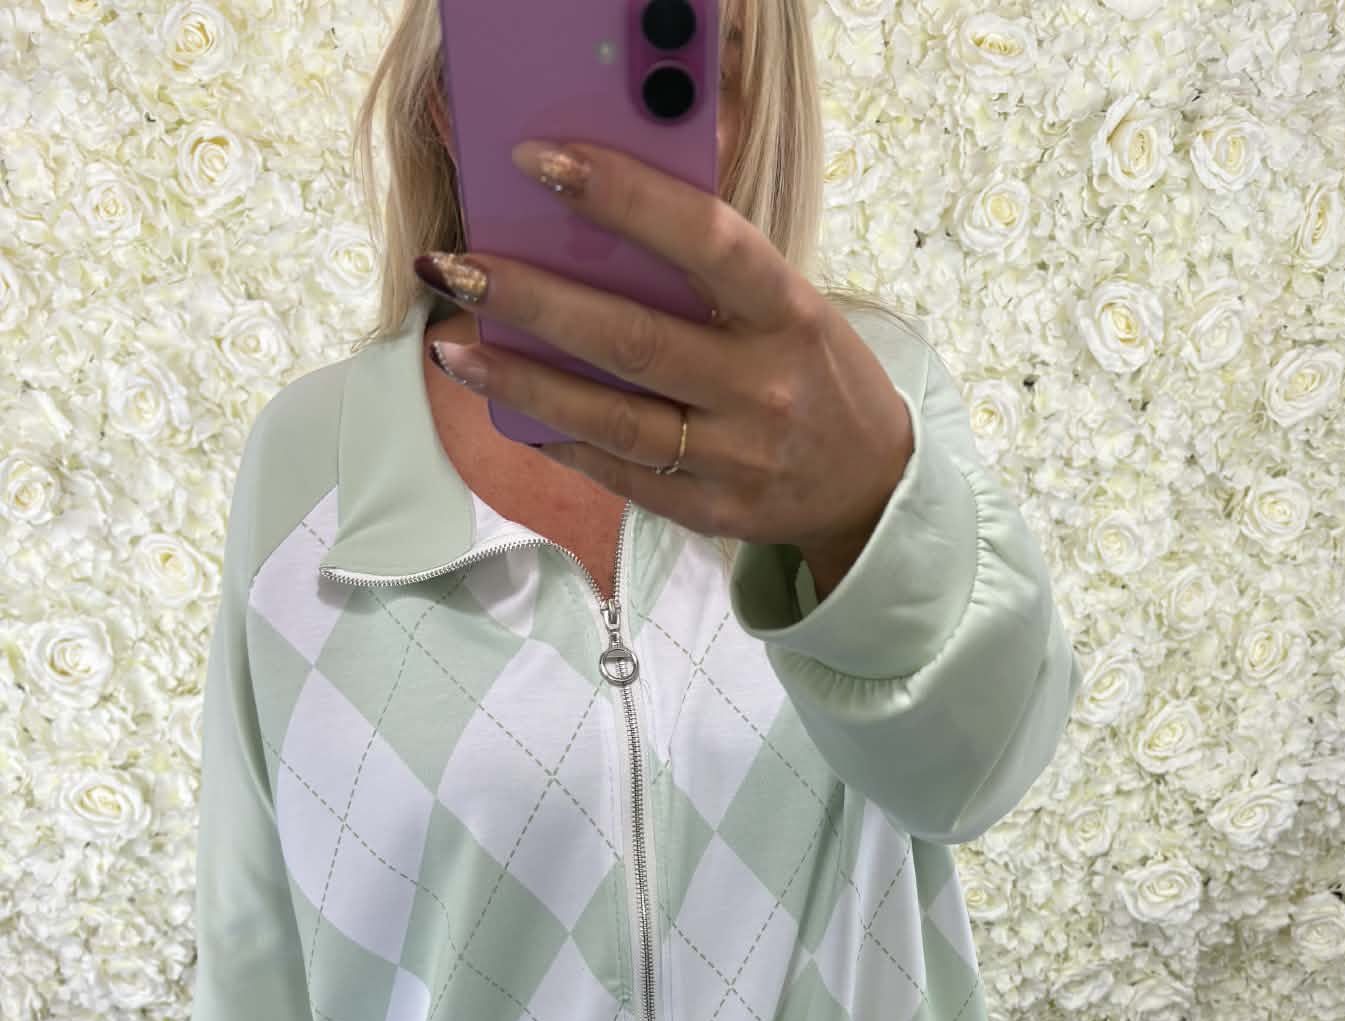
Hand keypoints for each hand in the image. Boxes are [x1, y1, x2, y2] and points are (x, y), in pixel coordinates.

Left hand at [417, 138, 914, 593]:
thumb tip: (590, 232)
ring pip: (611, 419)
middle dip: (531, 300)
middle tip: (455, 268)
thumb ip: (712, 276)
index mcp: (789, 314)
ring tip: (453, 350)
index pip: (705, 241)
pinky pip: (619, 473)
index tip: (540, 163)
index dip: (623, 198)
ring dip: (521, 384)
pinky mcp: (710, 512)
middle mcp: (763, 388)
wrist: (871, 486)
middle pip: (632, 339)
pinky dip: (559, 440)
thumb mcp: (791, 307)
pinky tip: (509, 411)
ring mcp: (736, 459)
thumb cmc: (815, 373)